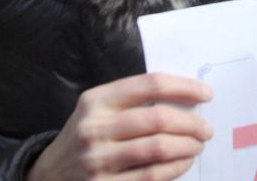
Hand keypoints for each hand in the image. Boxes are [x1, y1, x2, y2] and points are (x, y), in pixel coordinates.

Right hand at [27, 73, 213, 180]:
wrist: (49, 174)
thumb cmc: (88, 135)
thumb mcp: (99, 109)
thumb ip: (135, 100)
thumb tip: (189, 99)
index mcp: (96, 100)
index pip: (151, 85)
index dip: (185, 87)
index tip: (207, 94)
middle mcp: (94, 128)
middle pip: (159, 119)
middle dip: (192, 123)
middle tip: (206, 129)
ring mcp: (97, 160)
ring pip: (159, 149)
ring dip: (188, 146)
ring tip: (198, 145)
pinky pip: (152, 175)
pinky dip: (176, 167)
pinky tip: (184, 162)